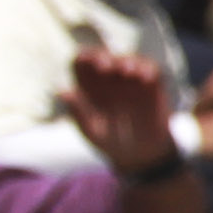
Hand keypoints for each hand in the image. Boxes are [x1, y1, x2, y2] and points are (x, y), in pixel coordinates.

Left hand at [60, 47, 180, 172]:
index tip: (87, 62)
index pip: (82, 62)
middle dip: (103, 57)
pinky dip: (148, 70)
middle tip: (105, 66)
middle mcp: (109, 79)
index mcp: (89, 86)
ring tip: (127, 71)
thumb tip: (61, 91)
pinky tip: (144, 77)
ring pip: (128, 60)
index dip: (83, 58)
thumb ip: (78, 111)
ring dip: (127, 61)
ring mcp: (131, 80)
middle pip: (104, 57)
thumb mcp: (92, 131)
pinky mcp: (152, 85)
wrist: (140, 155)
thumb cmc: (110, 141)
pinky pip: (151, 70)